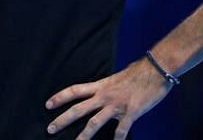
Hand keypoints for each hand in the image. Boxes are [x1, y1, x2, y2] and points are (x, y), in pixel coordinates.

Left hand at [44, 58, 172, 138]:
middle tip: (50, 129)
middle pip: (78, 109)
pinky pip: (121, 130)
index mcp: (100, 86)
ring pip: (95, 123)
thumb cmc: (137, 73)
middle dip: (62, 120)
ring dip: (84, 136)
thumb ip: (106, 89)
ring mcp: (116, 105)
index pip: (74, 91)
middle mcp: (104, 96)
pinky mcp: (131, 112)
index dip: (59, 97)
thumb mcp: (115, 79)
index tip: (47, 104)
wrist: (156, 70)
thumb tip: (101, 96)